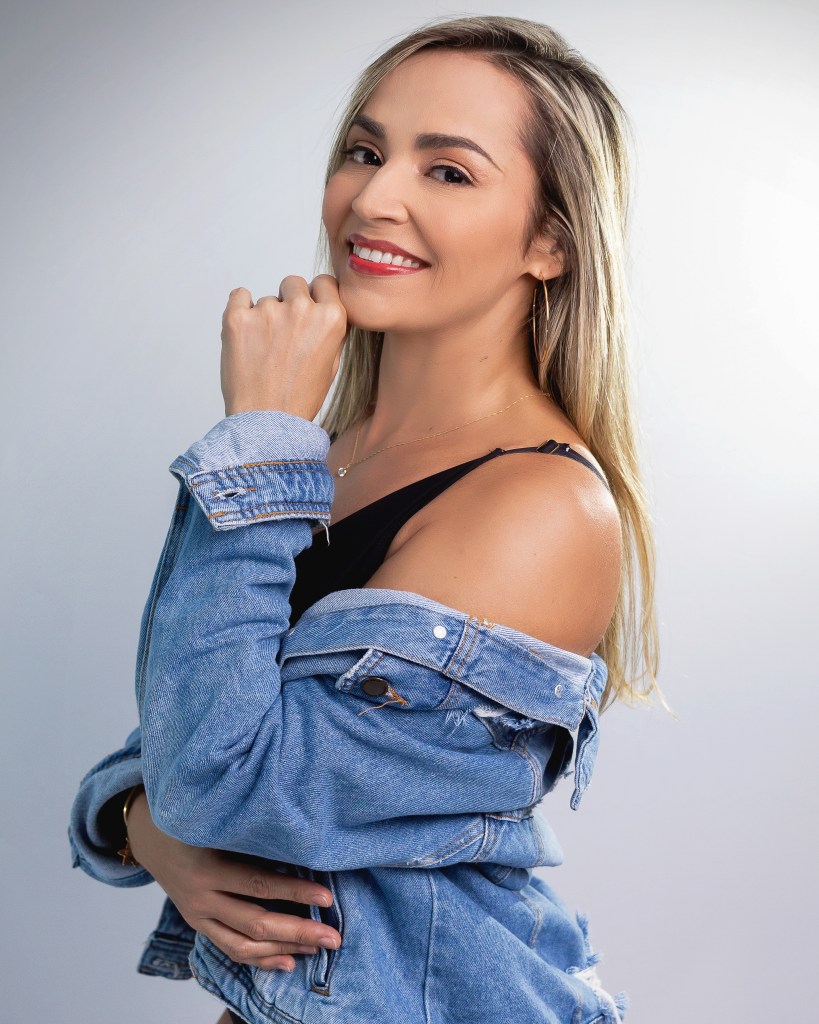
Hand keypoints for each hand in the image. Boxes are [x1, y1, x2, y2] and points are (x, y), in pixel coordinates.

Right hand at [127, 788, 341, 971]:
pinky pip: (231, 949)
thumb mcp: (218, 820)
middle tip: (334, 937)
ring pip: (245, 944)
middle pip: (256, 923)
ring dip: (285, 949)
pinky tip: (289, 961)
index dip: (294, 893)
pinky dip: (261, 959)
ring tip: (319, 948)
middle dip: (299, 931)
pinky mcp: (199, 924)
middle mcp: (201, 896)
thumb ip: (252, 835)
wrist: (149, 835)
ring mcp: (198, 915)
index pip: (259, 884)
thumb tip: (304, 846)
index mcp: (208, 866)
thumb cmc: (194, 820)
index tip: (327, 898)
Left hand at [220, 275, 348, 421]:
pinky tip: (246, 335)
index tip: (308, 309)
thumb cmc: (299, 398)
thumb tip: (324, 308)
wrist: (266, 422)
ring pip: (266, 299)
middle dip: (289, 302)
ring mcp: (268, 311)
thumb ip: (331, 329)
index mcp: (330, 319)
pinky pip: (239, 296)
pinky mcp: (237, 317)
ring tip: (264, 352)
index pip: (324, 282)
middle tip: (283, 335)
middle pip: (293, 283)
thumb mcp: (332, 364)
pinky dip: (241, 310)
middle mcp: (301, 309)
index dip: (315, 296)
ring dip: (265, 318)